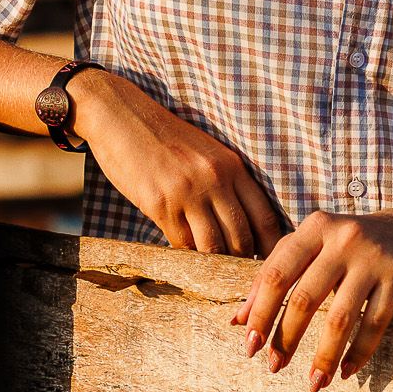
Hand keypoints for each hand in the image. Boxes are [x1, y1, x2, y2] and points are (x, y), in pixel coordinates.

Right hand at [70, 70, 283, 255]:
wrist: (122, 117)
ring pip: (212, 246)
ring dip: (214, 263)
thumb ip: (227, 182)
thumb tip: (241, 224)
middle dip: (242, 261)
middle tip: (237, 274)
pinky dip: (186, 255)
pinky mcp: (159, 204)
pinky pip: (181, 243)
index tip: (268, 262)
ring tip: (214, 273)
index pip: (264, 216)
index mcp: (232, 166)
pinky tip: (187, 260)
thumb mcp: (207, 152)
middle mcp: (214, 180)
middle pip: (241, 237)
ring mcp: (187, 193)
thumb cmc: (165, 138)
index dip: (270, 246)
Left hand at [230, 208, 392, 391]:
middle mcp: (343, 238)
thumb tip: (238, 321)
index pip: (276, 274)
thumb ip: (275, 276)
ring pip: (342, 317)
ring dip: (324, 356)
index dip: (261, 313)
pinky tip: (346, 372)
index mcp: (314, 227)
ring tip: (313, 383)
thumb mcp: (311, 248)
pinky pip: (375, 323)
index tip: (250, 346)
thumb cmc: (348, 245)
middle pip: (306, 298)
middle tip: (274, 367)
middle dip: (287, 338)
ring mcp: (373, 256)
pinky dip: (359, 353)